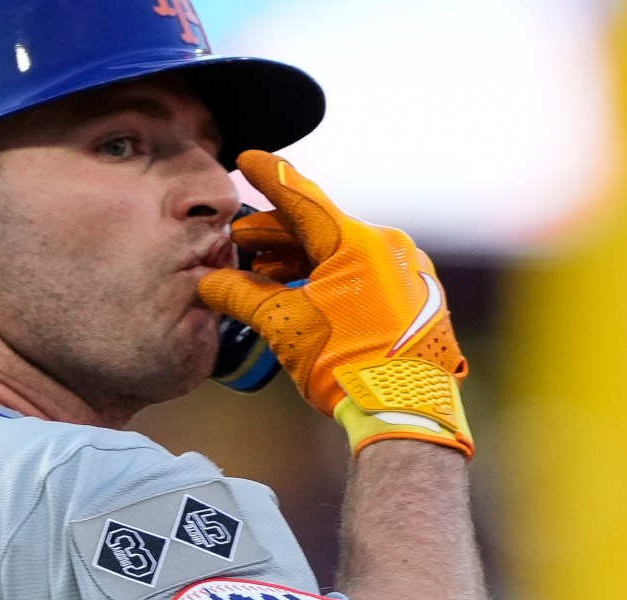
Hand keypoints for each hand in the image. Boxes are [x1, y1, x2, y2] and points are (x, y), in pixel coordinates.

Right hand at [198, 152, 473, 456]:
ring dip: (302, 259)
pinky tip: (306, 292)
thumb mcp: (286, 326)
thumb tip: (209, 282)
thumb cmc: (346, 366)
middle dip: (277, 233)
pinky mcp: (417, 298)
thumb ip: (244, 295)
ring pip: (343, 253)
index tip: (247, 159)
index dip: (269, 177)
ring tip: (266, 272)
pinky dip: (332, 277)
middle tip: (242, 239)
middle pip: (322, 228)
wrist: (406, 413)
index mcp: (357, 242)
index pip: (302, 197)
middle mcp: (389, 246)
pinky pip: (366, 274)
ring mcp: (408, 271)